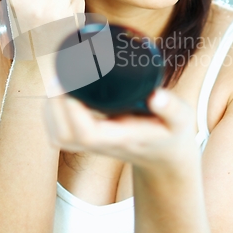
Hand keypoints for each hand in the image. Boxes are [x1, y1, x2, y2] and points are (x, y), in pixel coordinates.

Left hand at [44, 88, 200, 178]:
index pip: (89, 134)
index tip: (69, 83)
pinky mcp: (86, 141)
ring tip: (57, 80)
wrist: (165, 158)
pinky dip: (51, 114)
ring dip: (51, 109)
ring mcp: (92, 145)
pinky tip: (57, 95)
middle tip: (59, 74)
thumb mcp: (181, 121)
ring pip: (58, 137)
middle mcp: (103, 144)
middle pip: (65, 136)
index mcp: (123, 138)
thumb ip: (172, 109)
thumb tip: (157, 96)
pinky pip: (58, 134)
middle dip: (55, 106)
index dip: (72, 112)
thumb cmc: (171, 134)